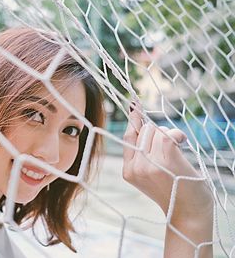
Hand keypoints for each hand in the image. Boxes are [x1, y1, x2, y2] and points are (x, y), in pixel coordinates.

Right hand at [122, 103, 212, 220]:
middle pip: (143, 131)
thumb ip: (142, 151)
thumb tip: (137, 116)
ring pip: (155, 131)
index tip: (135, 104)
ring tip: (176, 151)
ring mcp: (149, 165)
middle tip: (169, 148)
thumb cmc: (173, 190)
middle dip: (158, 133)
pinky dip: (177, 135)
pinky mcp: (165, 161)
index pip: (128, 137)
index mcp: (128, 171)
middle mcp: (135, 167)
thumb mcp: (150, 173)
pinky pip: (167, 134)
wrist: (188, 213)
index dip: (134, 119)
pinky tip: (182, 142)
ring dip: (169, 135)